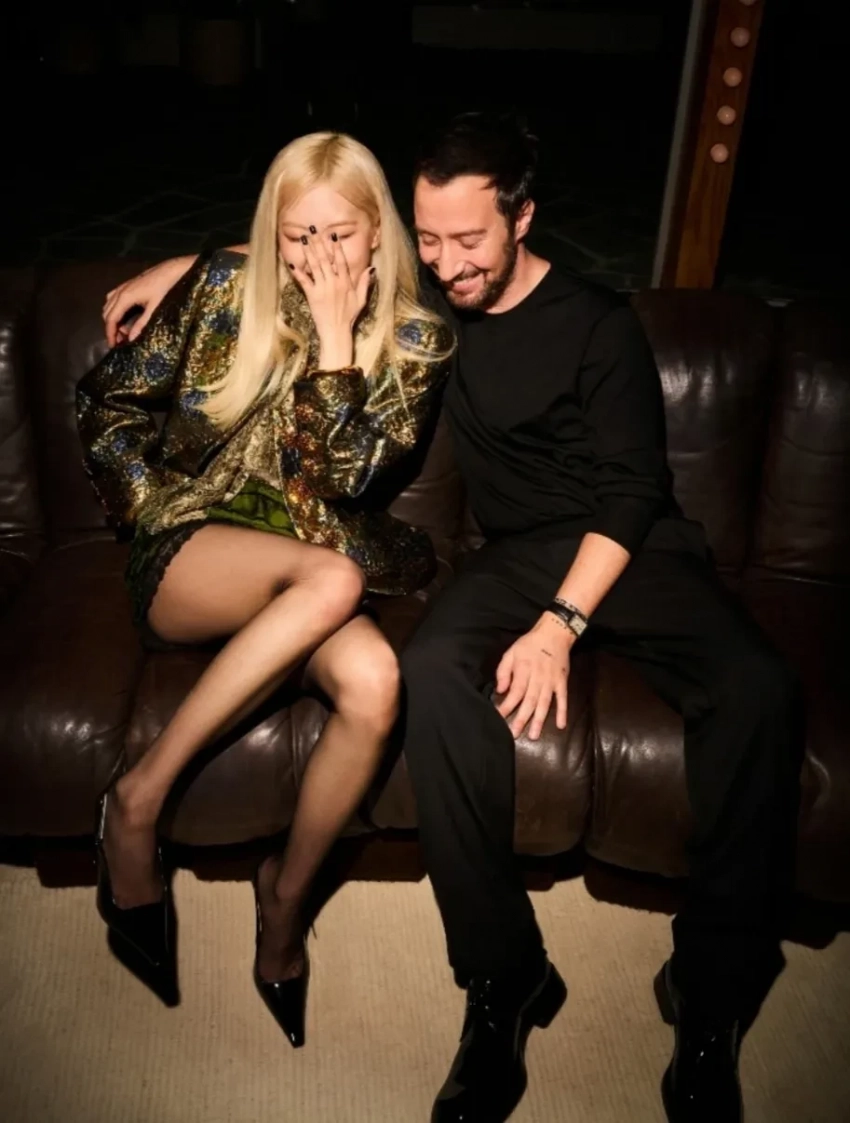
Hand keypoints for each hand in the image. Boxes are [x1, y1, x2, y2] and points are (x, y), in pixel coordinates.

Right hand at [103, 255, 195, 347]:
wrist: (172, 270)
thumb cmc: (165, 288)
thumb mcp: (155, 308)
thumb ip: (142, 324)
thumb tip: (131, 339)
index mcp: (125, 297)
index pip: (111, 318)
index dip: (110, 333)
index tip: (112, 346)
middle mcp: (120, 291)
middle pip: (107, 313)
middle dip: (111, 328)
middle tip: (120, 341)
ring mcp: (123, 286)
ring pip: (109, 305)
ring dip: (113, 319)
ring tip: (124, 331)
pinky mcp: (128, 285)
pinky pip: (114, 299)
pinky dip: (116, 310)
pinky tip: (126, 317)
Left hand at [287, 231, 371, 368]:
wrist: (336, 331)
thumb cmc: (349, 317)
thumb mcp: (361, 300)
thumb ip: (365, 283)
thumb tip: (372, 268)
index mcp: (346, 283)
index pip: (341, 261)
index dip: (336, 247)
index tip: (332, 235)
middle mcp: (334, 282)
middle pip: (325, 259)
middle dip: (318, 243)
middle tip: (312, 229)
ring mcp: (322, 288)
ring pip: (314, 266)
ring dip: (308, 251)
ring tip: (303, 239)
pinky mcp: (312, 295)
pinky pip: (304, 281)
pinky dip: (297, 271)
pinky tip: (292, 262)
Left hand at [494, 615, 573, 740]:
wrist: (554, 633)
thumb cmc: (529, 644)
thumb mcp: (511, 652)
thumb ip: (503, 671)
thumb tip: (500, 690)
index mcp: (524, 670)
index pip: (515, 691)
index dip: (507, 705)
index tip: (499, 717)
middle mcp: (538, 677)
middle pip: (529, 700)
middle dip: (521, 718)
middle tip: (514, 734)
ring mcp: (551, 681)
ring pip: (544, 703)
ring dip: (539, 720)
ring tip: (534, 735)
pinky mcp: (562, 682)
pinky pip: (563, 699)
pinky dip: (562, 712)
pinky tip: (561, 725)